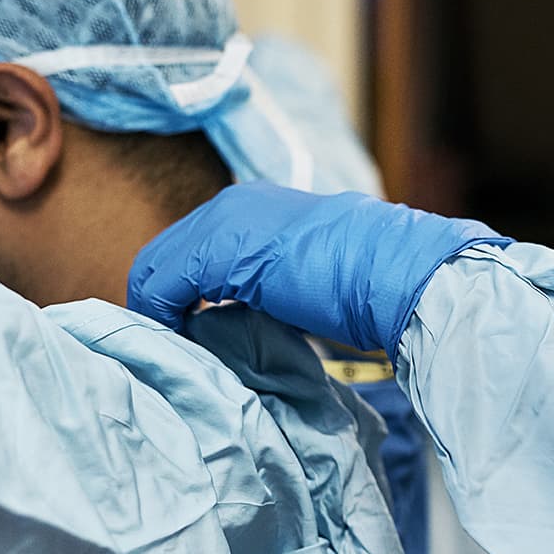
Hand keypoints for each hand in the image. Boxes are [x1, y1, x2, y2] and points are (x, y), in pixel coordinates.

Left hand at [128, 182, 511, 352]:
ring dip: (158, 311)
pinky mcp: (220, 251)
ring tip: (177, 349)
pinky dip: (160, 315)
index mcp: (255, 205)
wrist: (399, 272)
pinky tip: (180, 342)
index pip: (187, 248)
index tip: (185, 332)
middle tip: (172, 346)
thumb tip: (239, 315)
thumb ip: (267, 283)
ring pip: (154, 268)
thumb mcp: (306, 275)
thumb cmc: (368, 282)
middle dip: (160, 302)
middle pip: (162, 255)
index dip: (177, 293)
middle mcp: (233, 204)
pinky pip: (161, 285)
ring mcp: (224, 223)